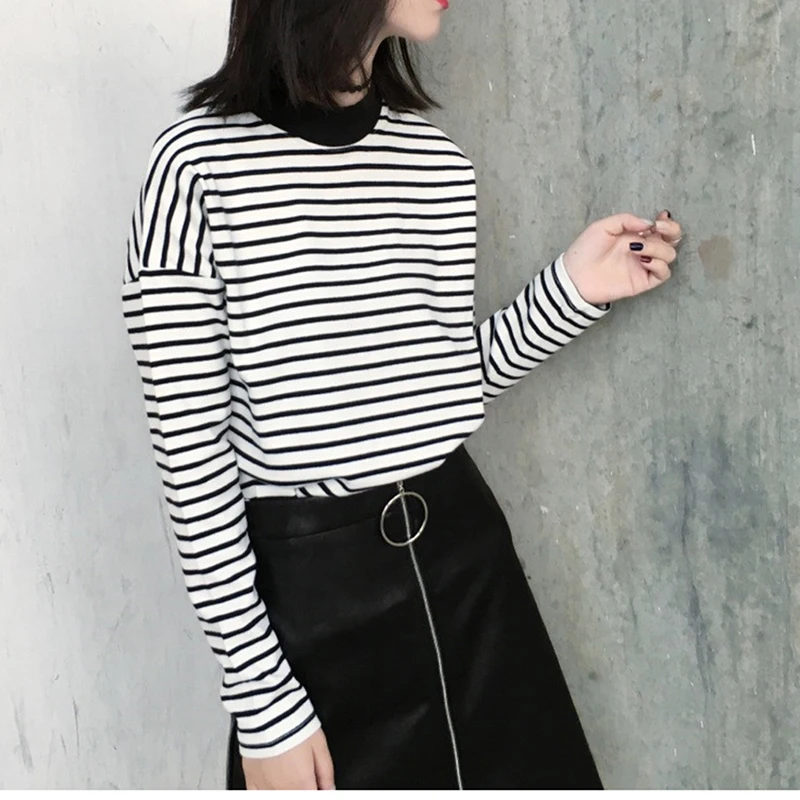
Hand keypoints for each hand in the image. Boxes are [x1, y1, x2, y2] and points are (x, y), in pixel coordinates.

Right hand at [241, 728, 334, 789]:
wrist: (267, 713)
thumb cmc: (294, 725)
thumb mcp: (320, 745)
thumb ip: (326, 771)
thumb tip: (330, 787)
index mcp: (301, 782)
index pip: (312, 797)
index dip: (318, 791)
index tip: (318, 785)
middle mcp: (282, 788)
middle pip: (295, 797)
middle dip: (302, 789)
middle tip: (304, 778)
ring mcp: (264, 785)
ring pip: (277, 797)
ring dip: (286, 790)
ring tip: (290, 778)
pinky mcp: (250, 777)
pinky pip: (256, 795)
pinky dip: (266, 793)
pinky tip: (271, 786)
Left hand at [562, 210, 682, 305]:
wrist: (575, 276)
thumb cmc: (585, 250)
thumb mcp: (603, 226)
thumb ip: (626, 220)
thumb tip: (648, 223)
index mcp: (635, 235)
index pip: (662, 228)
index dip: (667, 222)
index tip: (660, 218)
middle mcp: (643, 249)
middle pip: (673, 240)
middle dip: (672, 231)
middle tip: (657, 229)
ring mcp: (643, 266)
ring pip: (669, 255)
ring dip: (658, 247)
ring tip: (636, 248)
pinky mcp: (642, 281)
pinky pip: (663, 273)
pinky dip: (658, 264)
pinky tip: (642, 259)